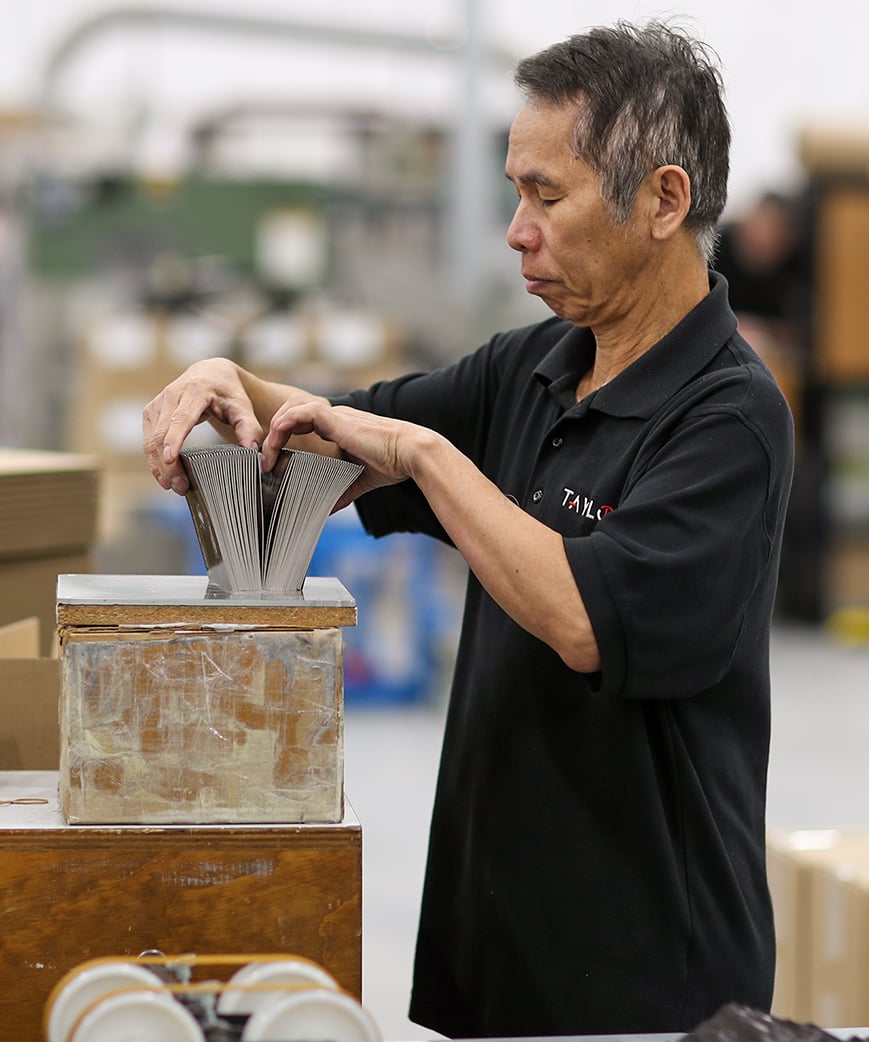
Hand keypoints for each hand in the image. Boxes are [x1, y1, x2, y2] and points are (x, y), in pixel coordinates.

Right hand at [143, 358, 263, 492]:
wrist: (211, 374)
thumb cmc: (228, 393)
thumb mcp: (243, 407)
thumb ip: (250, 428)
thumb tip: (252, 451)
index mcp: (195, 390)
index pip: (181, 417)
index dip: (174, 438)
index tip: (170, 458)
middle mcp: (172, 394)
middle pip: (162, 433)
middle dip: (168, 463)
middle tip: (181, 487)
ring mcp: (158, 403)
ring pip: (151, 439)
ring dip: (159, 465)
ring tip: (174, 486)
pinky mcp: (151, 412)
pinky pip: (148, 439)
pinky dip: (154, 459)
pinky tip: (165, 476)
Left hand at [264, 399, 436, 509]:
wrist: (410, 453)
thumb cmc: (393, 463)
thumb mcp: (360, 481)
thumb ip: (341, 492)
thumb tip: (326, 510)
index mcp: (341, 427)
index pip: (304, 422)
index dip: (286, 437)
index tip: (275, 461)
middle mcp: (336, 417)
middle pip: (293, 411)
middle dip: (275, 431)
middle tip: (266, 458)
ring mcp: (335, 416)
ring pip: (292, 408)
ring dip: (274, 430)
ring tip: (267, 454)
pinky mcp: (335, 419)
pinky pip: (298, 414)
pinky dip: (281, 427)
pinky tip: (274, 446)